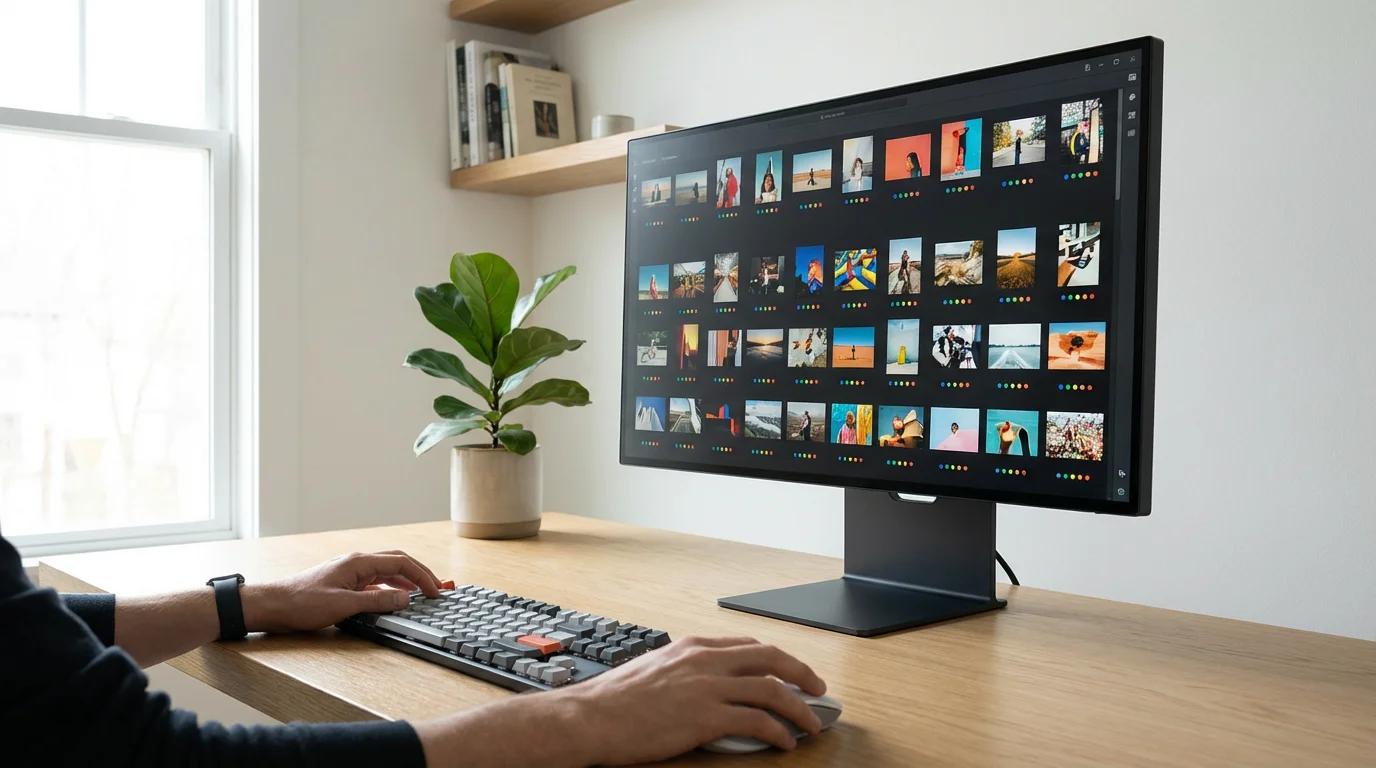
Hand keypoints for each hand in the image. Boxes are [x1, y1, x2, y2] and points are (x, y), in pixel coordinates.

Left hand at [242, 551, 441, 633]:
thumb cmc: (302, 603)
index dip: (422, 575)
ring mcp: (349, 572)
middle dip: (419, 574)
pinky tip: (394, 600)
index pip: (400, 563)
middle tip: (435, 588)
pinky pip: (374, 582)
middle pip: (396, 562)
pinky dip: (389, 589)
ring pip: (386, 571)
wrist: (273, 605)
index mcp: (358, 562)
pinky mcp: (343, 583)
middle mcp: (356, 563)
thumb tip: (405, 599)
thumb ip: (377, 602)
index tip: (435, 590)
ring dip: (405, 580)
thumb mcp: (343, 605)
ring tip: (421, 593)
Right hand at [560, 635, 827, 763]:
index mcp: (691, 647)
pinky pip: (757, 721)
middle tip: (818, 689)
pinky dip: (778, 731)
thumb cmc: (611, 702)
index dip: (776, 659)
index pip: (747, 645)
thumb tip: (704, 690)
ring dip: (799, 707)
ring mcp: (706, 687)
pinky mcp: (705, 717)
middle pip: (770, 657)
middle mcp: (703, 660)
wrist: (589, 717)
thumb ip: (683, 674)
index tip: (789, 671)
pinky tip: (785, 742)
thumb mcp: (653, 672)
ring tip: (811, 723)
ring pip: (771, 689)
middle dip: (801, 673)